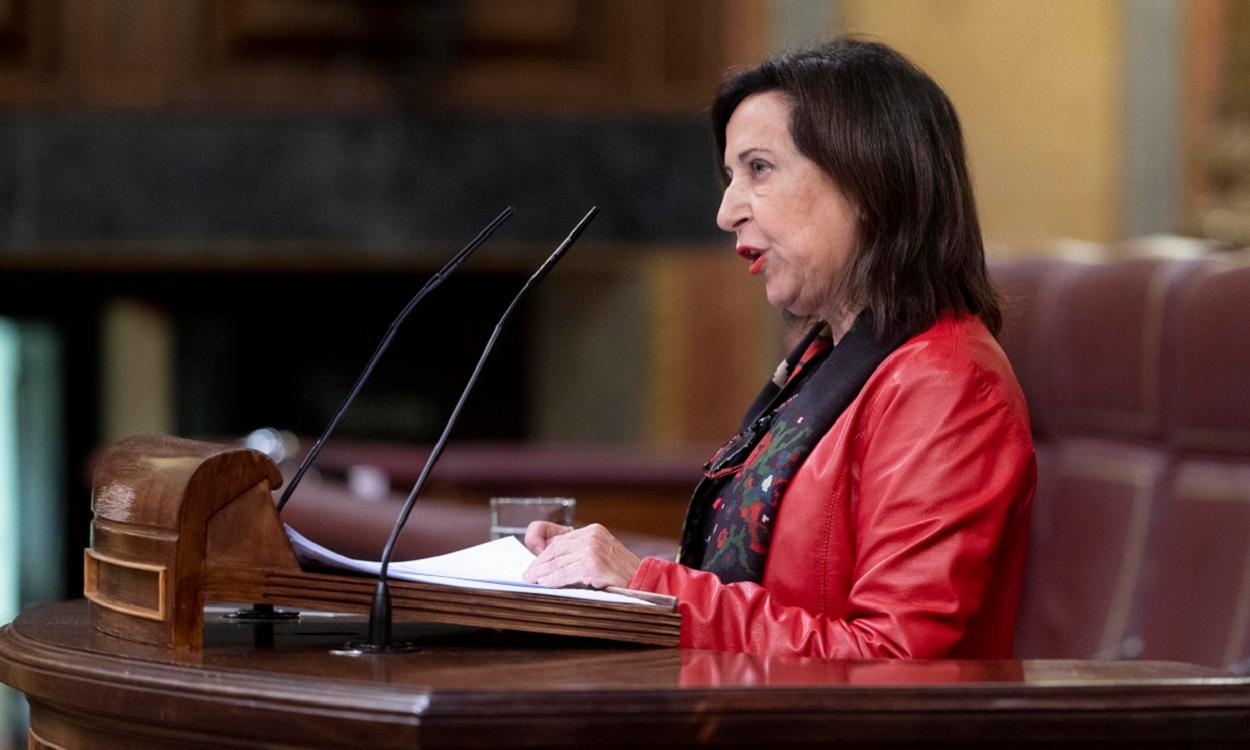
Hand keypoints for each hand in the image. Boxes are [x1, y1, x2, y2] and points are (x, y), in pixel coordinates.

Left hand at [522, 523, 640, 588]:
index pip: (558, 533)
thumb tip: (543, 559)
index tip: (531, 549)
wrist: (645, 583)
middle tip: (528, 575)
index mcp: (593, 531)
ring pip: (559, 561)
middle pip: (556, 548)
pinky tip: (545, 584)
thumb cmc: (620, 574)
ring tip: (533, 580)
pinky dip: (553, 579)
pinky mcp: (594, 564)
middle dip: (539, 563)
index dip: (540, 539)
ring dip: (542, 573)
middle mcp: (593, 535)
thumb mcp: (598, 556)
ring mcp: (594, 549)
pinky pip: (566, 573)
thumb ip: (574, 553)